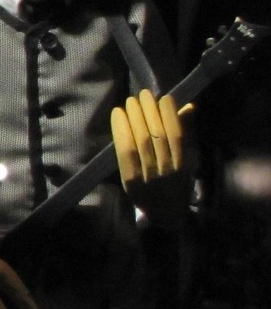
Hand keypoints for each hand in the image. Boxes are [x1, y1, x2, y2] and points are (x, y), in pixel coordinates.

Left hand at [111, 89, 192, 224]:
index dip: (170, 113)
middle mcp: (168, 170)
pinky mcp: (131, 181)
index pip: (178, 134)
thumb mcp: (189, 160)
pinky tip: (118, 115)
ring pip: (142, 140)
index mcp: (185, 165)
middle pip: (157, 134)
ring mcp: (149, 177)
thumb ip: (188, 135)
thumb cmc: (178, 183)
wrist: (166, 214)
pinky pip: (125, 152)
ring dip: (135, 116)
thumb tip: (188, 107)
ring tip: (130, 100)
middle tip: (143, 94)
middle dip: (149, 110)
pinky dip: (121, 131)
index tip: (164, 97)